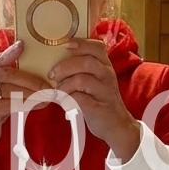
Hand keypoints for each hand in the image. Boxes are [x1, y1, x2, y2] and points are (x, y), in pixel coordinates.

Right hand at [0, 40, 50, 155]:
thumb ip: (7, 77)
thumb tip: (35, 67)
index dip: (10, 53)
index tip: (23, 45)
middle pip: (6, 74)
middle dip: (31, 80)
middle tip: (49, 85)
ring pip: (12, 90)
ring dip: (34, 93)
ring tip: (49, 95)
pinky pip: (13, 104)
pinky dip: (30, 103)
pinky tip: (41, 104)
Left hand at [48, 38, 140, 160]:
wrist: (116, 125)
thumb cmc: (100, 99)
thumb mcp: (96, 79)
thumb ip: (83, 68)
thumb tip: (56, 60)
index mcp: (105, 66)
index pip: (97, 47)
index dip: (81, 43)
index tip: (65, 45)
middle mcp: (107, 75)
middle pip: (86, 62)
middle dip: (65, 66)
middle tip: (52, 75)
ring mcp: (104, 91)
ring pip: (81, 79)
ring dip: (64, 84)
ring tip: (58, 91)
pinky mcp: (98, 107)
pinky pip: (79, 98)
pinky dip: (67, 98)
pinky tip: (64, 101)